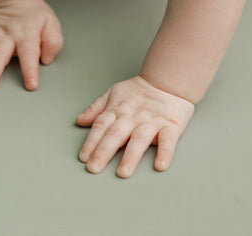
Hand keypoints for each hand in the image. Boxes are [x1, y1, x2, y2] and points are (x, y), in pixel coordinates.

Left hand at [76, 76, 194, 177]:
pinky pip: (168, 140)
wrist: (169, 80)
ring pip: (140, 139)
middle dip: (104, 151)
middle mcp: (133, 117)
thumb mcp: (115, 93)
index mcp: (118, 109)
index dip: (91, 141)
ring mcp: (152, 122)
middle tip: (94, 168)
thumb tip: (80, 121)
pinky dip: (165, 152)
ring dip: (131, 156)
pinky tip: (160, 164)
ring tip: (123, 172)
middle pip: (116, 134)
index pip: (101, 125)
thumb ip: (97, 108)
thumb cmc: (140, 90)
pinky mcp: (171, 126)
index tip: (84, 157)